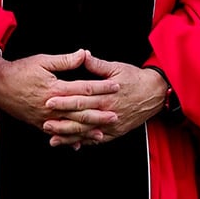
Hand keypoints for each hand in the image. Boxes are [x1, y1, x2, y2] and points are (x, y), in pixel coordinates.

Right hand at [0, 49, 118, 145]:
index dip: (101, 87)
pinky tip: (78, 144)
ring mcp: (44, 118)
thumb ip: (65, 60)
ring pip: (70, 127)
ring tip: (102, 133)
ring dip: (87, 130)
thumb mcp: (42, 61)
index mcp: (55, 89)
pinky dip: (68, 139)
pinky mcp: (38, 124)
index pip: (84, 89)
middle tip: (116, 115)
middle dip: (99, 114)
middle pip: (80, 112)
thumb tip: (84, 53)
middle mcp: (51, 107)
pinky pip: (57, 134)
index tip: (116, 85)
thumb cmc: (20, 70)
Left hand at [42, 53, 166, 147]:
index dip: (64, 101)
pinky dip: (84, 142)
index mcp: (106, 95)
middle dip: (62, 122)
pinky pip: (98, 140)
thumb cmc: (135, 78)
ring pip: (88, 133)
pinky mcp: (116, 132)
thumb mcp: (117, 68)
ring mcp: (112, 125)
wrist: (155, 93)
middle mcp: (108, 112)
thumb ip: (97, 65)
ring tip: (52, 138)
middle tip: (44, 123)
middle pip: (81, 118)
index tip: (49, 100)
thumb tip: (82, 54)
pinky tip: (71, 144)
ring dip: (69, 136)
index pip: (81, 99)